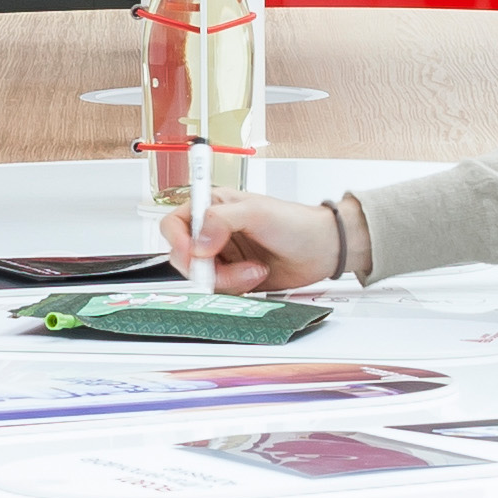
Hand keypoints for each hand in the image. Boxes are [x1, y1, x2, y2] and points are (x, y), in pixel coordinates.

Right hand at [161, 189, 346, 293]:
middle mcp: (213, 231)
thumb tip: (198, 241)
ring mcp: (223, 256)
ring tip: (253, 270)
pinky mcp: (233, 277)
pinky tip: (256, 275)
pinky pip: (219, 290)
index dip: (179, 241)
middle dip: (205, 267)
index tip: (195, 254)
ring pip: (201, 277)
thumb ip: (221, 220)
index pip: (174, 224)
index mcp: (213, 206)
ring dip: (227, 279)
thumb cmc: (296, 223)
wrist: (323, 250)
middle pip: (184, 257)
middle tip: (224, 270)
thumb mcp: (256, 212)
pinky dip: (236, 288)